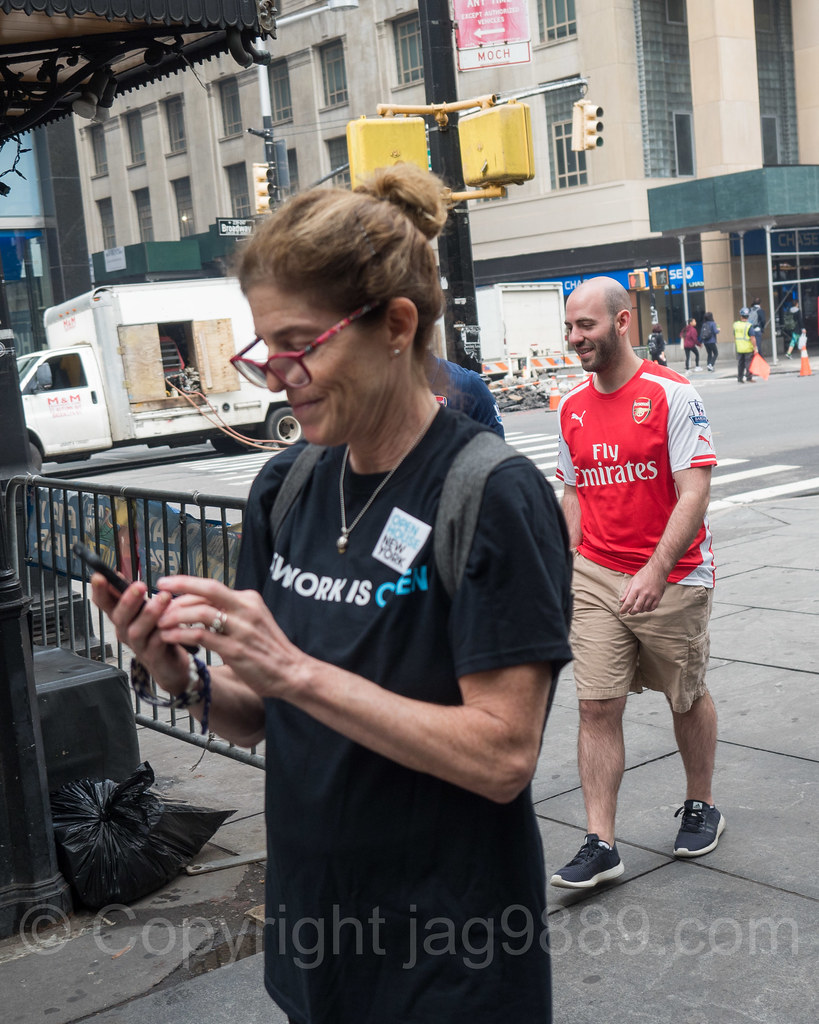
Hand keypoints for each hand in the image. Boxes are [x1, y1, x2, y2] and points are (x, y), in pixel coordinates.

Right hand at [90, 576, 188, 689]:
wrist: (169, 663)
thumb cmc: (156, 631)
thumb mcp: (143, 610)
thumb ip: (133, 595)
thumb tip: (118, 574)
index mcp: (121, 617)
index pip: (104, 603)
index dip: (100, 591)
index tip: (99, 576)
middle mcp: (125, 631)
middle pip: (119, 617)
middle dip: (127, 601)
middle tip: (139, 586)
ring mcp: (138, 645)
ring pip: (137, 630)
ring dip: (149, 613)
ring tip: (164, 598)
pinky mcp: (153, 656)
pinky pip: (157, 642)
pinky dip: (164, 631)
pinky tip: (174, 622)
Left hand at [154, 576, 306, 699]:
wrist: (292, 672)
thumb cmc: (269, 650)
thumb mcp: (253, 622)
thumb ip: (232, 612)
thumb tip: (204, 605)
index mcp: (249, 600)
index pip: (212, 586)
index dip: (186, 583)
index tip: (166, 584)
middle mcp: (246, 609)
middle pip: (207, 590)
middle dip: (178, 590)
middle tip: (156, 599)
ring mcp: (241, 629)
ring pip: (201, 611)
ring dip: (176, 615)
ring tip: (160, 622)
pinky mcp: (236, 649)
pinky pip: (201, 635)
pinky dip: (181, 635)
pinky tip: (169, 638)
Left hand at [619, 562, 665, 613]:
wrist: (657, 569)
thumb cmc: (644, 574)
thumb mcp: (633, 581)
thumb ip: (627, 591)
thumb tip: (621, 600)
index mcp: (636, 589)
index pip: (628, 603)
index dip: (624, 609)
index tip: (621, 612)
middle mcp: (644, 593)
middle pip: (636, 608)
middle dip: (631, 612)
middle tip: (630, 612)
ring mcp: (652, 595)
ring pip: (645, 609)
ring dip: (640, 610)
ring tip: (637, 608)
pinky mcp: (658, 597)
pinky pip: (653, 607)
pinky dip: (648, 609)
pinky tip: (645, 607)